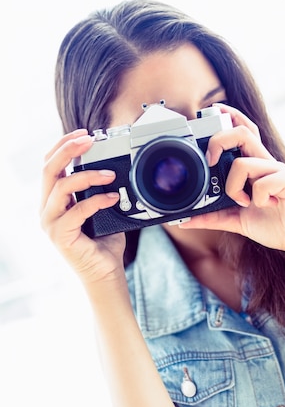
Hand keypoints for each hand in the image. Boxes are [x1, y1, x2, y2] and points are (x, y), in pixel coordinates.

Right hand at [40, 129, 125, 284]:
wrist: (105, 273)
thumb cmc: (104, 242)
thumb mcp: (102, 209)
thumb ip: (100, 190)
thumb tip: (114, 167)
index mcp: (53, 200)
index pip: (50, 164)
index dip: (63, 145)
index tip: (84, 133)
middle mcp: (47, 209)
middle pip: (48, 169)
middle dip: (68, 149)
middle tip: (90, 139)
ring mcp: (50, 223)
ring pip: (61, 187)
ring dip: (87, 175)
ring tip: (110, 175)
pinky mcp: (60, 235)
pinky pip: (77, 210)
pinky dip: (97, 201)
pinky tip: (113, 198)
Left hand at [180, 104, 284, 257]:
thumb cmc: (273, 225)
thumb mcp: (235, 221)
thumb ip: (212, 217)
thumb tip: (184, 220)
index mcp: (254, 166)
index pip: (241, 130)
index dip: (229, 115)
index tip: (211, 111)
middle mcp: (266, 162)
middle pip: (242, 132)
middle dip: (219, 141)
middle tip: (210, 162)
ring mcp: (278, 170)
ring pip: (244, 162)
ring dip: (234, 187)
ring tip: (243, 203)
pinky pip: (264, 182)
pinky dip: (258, 198)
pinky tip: (266, 206)